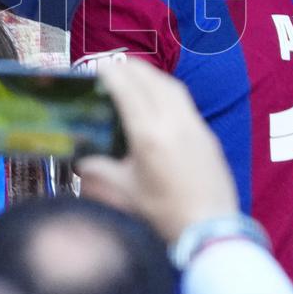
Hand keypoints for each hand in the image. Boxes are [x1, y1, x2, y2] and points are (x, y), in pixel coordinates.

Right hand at [76, 59, 238, 242]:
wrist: (212, 228)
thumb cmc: (165, 213)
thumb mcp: (126, 193)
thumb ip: (100, 172)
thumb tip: (80, 162)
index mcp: (149, 135)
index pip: (127, 90)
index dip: (111, 73)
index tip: (98, 66)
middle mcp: (173, 121)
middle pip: (151, 80)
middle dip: (131, 67)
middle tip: (113, 64)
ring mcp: (194, 125)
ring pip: (172, 86)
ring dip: (151, 75)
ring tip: (135, 74)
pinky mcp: (207, 133)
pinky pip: (184, 101)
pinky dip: (167, 89)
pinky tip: (160, 98)